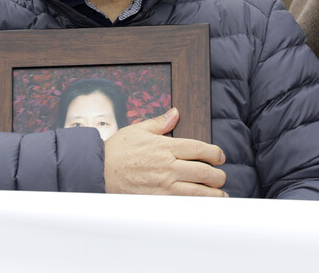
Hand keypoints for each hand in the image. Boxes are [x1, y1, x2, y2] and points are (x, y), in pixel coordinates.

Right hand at [104, 107, 227, 196]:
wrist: (98, 171)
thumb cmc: (116, 151)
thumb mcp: (138, 130)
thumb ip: (160, 123)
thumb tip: (175, 113)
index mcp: (166, 147)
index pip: (200, 149)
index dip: (215, 154)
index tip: (220, 157)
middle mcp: (168, 167)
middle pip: (204, 172)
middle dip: (218, 175)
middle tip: (221, 177)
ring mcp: (164, 186)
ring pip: (198, 192)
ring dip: (213, 194)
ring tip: (220, 195)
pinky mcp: (158, 200)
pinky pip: (182, 204)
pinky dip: (195, 206)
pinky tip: (202, 206)